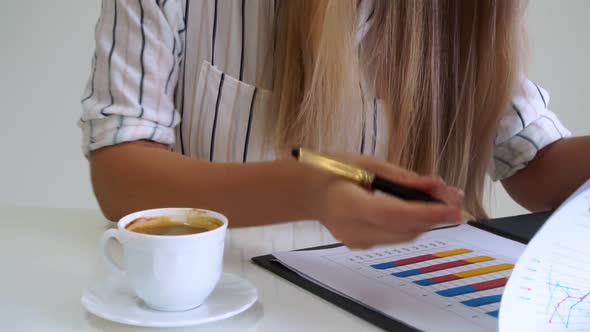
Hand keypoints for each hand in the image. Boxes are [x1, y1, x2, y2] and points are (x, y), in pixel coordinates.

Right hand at [311, 155, 463, 248]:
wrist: (305, 191)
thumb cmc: (332, 169)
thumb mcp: (366, 163)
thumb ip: (402, 177)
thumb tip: (436, 185)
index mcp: (350, 205)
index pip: (395, 215)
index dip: (427, 213)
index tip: (454, 208)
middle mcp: (354, 230)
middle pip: (405, 230)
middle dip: (433, 216)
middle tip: (455, 197)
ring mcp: (357, 242)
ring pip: (403, 236)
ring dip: (425, 221)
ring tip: (442, 201)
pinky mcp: (360, 245)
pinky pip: (393, 236)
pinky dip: (409, 223)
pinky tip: (417, 208)